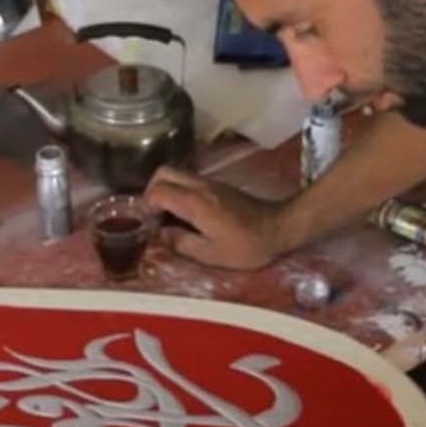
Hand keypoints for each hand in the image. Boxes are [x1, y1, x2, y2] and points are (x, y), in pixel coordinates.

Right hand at [143, 167, 288, 270]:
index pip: (156, 191)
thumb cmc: (246, 245)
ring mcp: (210, 183)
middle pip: (163, 172)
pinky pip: (190, 180)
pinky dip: (180, 191)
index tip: (148, 223)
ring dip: (166, 190)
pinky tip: (186, 214)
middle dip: (151, 190)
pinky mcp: (219, 186)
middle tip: (154, 214)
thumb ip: (181, 243)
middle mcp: (199, 186)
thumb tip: (159, 235)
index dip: (145, 206)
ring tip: (168, 216)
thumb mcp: (211, 254)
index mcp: (194, 202)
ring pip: (177, 174)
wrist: (279, 227)